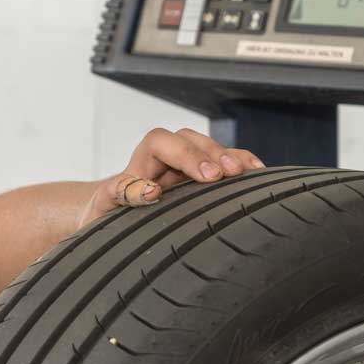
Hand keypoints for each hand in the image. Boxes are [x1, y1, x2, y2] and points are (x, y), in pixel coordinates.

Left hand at [79, 127, 265, 227]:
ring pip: (212, 151)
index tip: (202, 177)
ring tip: (248, 173)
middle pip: (192, 140)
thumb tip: (150, 191)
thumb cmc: (106, 214)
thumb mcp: (104, 206)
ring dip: (231, 158)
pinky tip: (259, 174)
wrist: (112, 223)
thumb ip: (120, 194)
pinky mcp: (204, 181)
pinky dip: (242, 167)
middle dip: (211, 154)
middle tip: (227, 174)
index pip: (161, 141)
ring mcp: (188, 167)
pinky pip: (226, 166)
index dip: (184, 154)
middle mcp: (167, 157)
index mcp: (141, 159)